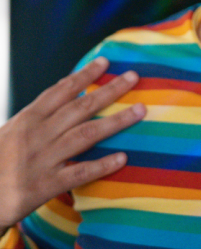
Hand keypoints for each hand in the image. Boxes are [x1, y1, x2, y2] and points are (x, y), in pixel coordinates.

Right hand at [0, 57, 145, 231]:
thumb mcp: (12, 130)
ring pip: (86, 135)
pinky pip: (79, 173)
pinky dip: (101, 165)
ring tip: (140, 110)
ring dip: (116, 121)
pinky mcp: (45, 186)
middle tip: (133, 77)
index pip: (60, 91)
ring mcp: (43, 159)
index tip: (105, 62)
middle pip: (80, 107)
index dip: (84, 75)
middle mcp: (38, 135)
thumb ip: (40, 111)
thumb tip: (67, 86)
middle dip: (109, 90)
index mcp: (28, 119)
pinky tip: (123, 158)